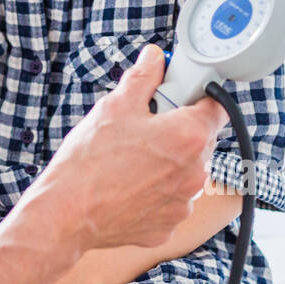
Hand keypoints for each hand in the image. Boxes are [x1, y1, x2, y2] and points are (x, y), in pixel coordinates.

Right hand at [32, 44, 227, 252]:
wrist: (67, 214)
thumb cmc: (90, 160)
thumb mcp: (115, 106)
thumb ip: (143, 77)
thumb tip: (155, 58)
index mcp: (189, 135)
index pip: (217, 106)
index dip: (198, 96)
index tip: (179, 95)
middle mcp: (196, 172)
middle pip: (200, 139)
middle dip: (177, 129)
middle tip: (143, 126)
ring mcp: (184, 202)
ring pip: (185, 171)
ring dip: (167, 162)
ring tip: (130, 159)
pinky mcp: (169, 225)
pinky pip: (170, 200)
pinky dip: (155, 191)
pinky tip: (127, 184)